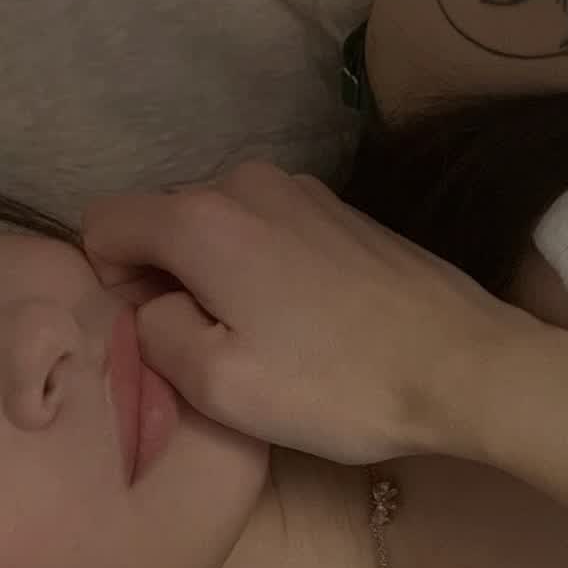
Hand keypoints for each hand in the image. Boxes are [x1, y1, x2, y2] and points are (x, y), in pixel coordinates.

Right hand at [79, 161, 524, 463]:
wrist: (464, 365)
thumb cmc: (336, 384)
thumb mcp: (219, 386)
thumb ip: (154, 334)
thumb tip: (152, 306)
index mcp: (201, 218)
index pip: (103, 224)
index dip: (113, 286)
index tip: (160, 335)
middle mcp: (245, 182)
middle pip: (163, 225)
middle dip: (169, 282)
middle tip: (218, 353)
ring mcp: (300, 189)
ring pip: (218, 230)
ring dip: (220, 279)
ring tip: (268, 342)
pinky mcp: (341, 210)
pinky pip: (267, 233)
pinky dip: (265, 272)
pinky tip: (308, 324)